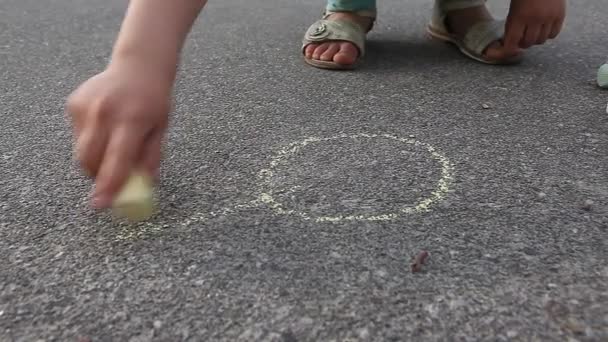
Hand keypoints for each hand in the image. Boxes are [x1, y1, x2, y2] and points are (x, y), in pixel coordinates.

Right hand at [67, 61, 171, 208]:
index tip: (100, 205)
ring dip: (94, 159)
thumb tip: (141, 189)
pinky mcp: (73, 103)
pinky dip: (90, 140)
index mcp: (132, 120)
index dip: (108, 186)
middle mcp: (105, 113)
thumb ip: (150, 159)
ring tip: (114, 142)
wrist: (138, 66)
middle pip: (89, 159)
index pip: (117, 160)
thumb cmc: (154, 101)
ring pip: (82, 150)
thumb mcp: (160, 130)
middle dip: (96, 176)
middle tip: (109, 179)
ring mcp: (86, 106)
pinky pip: (78, 135)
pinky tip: (106, 125)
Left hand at [504, 0, 565, 50]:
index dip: (509, 50)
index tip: (510, 49)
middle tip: (521, 37)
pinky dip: (547, 34)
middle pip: (528, 43)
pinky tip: (543, 28)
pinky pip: (553, 34)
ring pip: (541, 41)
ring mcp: (549, 17)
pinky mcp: (560, 15)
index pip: (512, 42)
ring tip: (532, 31)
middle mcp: (535, 19)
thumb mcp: (513, 8)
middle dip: (523, 43)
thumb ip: (512, 24)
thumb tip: (510, 42)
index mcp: (519, 16)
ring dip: (535, 39)